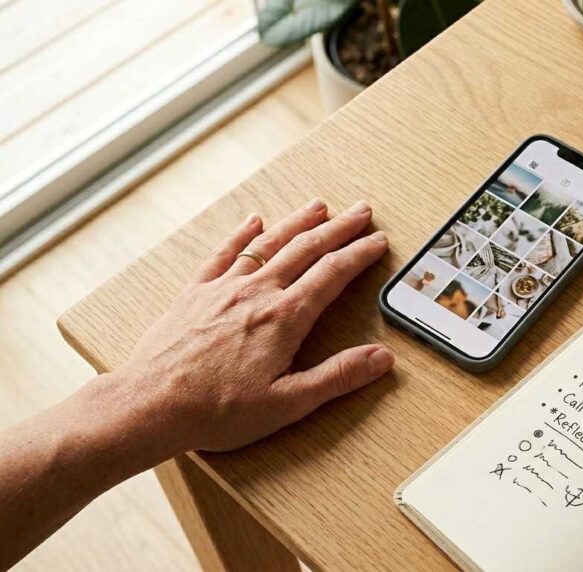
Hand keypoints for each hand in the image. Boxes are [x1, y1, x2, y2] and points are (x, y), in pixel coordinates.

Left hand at [101, 198, 392, 453]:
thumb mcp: (288, 403)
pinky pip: (223, 254)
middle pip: (306, 249)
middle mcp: (256, 293)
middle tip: (361, 211)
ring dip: (297, 222)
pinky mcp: (195, 293)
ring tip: (319, 207)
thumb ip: (337, 377)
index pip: (333, 274)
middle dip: (338, 228)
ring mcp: (223, 288)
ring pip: (269, 244)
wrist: (148, 406)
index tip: (378, 242)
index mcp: (284, 318)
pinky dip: (242, 235)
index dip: (359, 254)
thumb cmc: (216, 411)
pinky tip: (253, 222)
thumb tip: (381, 359)